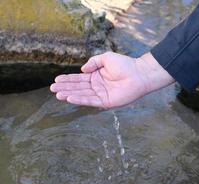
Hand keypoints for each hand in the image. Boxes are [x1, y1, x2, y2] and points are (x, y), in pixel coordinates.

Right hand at [50, 52, 174, 107]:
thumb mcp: (106, 58)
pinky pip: (90, 101)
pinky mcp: (106, 102)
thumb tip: (82, 70)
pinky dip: (79, 100)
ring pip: (82, 94)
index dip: (68, 79)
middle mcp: (97, 86)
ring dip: (69, 94)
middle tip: (52, 88)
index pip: (79, 78)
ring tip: (57, 94)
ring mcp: (101, 95)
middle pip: (78, 87)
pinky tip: (69, 98)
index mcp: (96, 76)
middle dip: (65, 87)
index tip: (57, 79)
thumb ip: (93, 62)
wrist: (139, 74)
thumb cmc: (125, 65)